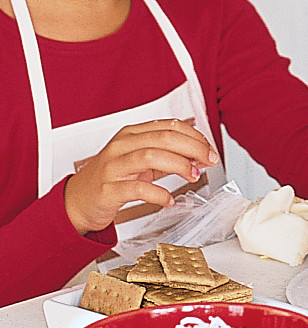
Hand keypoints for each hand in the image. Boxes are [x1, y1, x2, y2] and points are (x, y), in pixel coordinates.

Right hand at [64, 119, 218, 233]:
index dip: (194, 136)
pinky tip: (169, 199)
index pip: (168, 126)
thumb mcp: (143, 163)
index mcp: (132, 135)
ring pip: (150, 156)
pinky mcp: (108, 189)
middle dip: (193, 148)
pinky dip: (159, 194)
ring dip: (179, 165)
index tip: (209, 149)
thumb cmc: (113, 179)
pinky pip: (137, 189)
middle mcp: (122, 146)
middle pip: (164, 138)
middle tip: (209, 160)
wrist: (78, 201)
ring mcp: (113, 167)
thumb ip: (169, 157)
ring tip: (193, 175)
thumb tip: (200, 156)